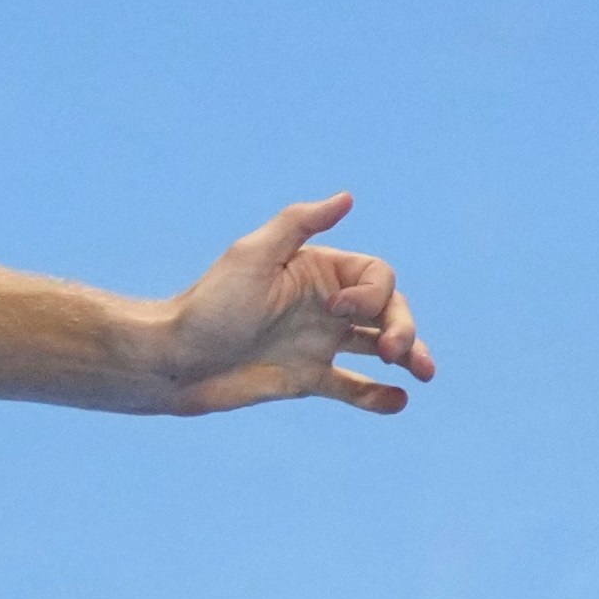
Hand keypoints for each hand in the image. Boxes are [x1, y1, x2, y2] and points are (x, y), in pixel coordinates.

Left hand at [155, 192, 436, 414]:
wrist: (175, 362)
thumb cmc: (210, 305)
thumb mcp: (252, 256)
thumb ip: (299, 224)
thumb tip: (348, 197)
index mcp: (316, 271)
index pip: (376, 276)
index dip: (373, 293)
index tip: (338, 310)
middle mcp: (324, 305)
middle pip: (388, 310)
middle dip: (403, 327)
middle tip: (396, 351)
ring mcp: (318, 343)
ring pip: (379, 347)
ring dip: (408, 356)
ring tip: (424, 373)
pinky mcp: (308, 380)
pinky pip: (353, 387)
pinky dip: (378, 396)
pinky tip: (397, 402)